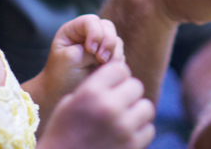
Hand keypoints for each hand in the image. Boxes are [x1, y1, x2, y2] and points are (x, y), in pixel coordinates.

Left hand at [27, 15, 122, 129]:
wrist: (60, 97)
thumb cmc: (60, 77)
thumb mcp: (71, 58)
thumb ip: (91, 50)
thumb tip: (111, 51)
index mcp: (74, 30)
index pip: (91, 21)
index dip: (95, 33)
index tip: (90, 50)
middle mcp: (88, 35)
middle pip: (108, 28)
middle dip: (108, 43)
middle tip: (101, 60)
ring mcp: (99, 47)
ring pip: (117, 42)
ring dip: (113, 55)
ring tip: (101, 68)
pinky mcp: (107, 59)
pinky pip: (120, 56)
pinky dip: (116, 63)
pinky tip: (104, 72)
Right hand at [38, 62, 154, 148]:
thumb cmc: (62, 133)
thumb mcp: (69, 103)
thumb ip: (94, 87)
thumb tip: (119, 78)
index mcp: (91, 92)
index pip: (120, 69)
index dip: (117, 77)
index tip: (113, 87)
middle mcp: (109, 106)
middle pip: (136, 86)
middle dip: (128, 94)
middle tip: (118, 105)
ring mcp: (123, 127)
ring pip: (146, 107)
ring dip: (137, 112)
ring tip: (123, 120)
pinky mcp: (132, 146)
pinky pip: (149, 129)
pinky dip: (140, 132)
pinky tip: (125, 136)